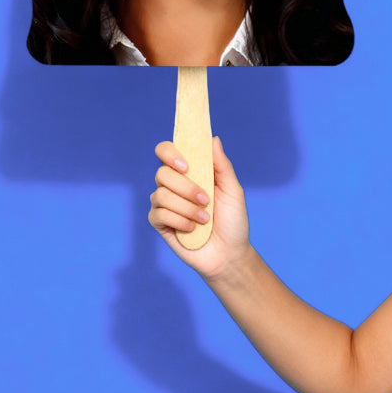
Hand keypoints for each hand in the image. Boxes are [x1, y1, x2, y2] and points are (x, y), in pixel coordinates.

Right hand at [149, 136, 251, 280]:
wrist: (229, 253)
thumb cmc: (233, 221)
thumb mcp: (233, 191)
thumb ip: (222, 166)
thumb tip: (213, 139)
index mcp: (190, 172)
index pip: (166, 152)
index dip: (170, 153)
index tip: (186, 165)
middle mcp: (174, 185)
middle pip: (162, 173)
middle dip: (186, 187)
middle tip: (206, 200)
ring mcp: (165, 204)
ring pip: (160, 195)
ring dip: (187, 208)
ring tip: (206, 219)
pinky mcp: (159, 223)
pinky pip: (158, 214)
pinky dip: (180, 221)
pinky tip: (194, 229)